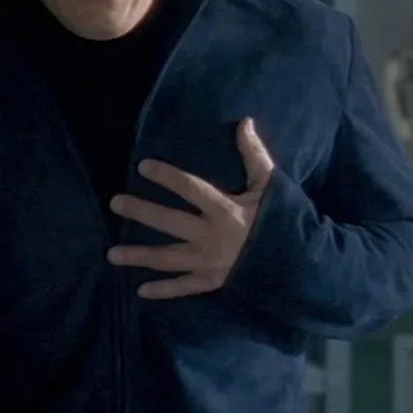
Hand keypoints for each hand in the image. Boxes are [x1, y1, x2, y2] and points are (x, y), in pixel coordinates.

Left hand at [106, 118, 276, 298]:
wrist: (300, 263)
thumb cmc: (284, 220)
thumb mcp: (271, 184)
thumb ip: (254, 154)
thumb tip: (244, 121)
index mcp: (226, 210)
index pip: (190, 188)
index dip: (167, 176)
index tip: (143, 166)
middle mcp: (212, 237)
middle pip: (169, 223)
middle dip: (141, 212)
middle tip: (115, 203)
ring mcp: (210, 263)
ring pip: (168, 259)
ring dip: (139, 256)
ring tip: (111, 254)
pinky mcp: (213, 282)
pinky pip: (184, 288)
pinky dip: (163, 291)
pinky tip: (140, 290)